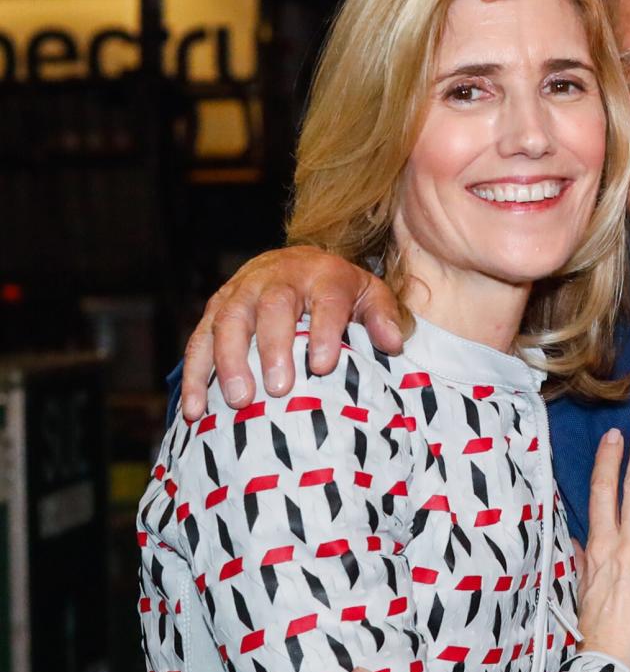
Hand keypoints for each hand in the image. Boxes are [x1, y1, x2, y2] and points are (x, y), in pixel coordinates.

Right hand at [181, 246, 406, 419]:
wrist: (299, 262)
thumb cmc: (340, 290)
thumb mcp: (370, 294)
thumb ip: (383, 316)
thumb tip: (392, 343)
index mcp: (323, 275)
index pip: (326, 300)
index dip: (323, 331)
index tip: (322, 365)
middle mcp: (279, 277)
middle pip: (272, 306)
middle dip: (273, 348)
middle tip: (278, 389)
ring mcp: (242, 290)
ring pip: (229, 320)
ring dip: (229, 362)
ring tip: (238, 401)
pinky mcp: (216, 307)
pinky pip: (199, 339)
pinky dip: (195, 375)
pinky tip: (195, 410)